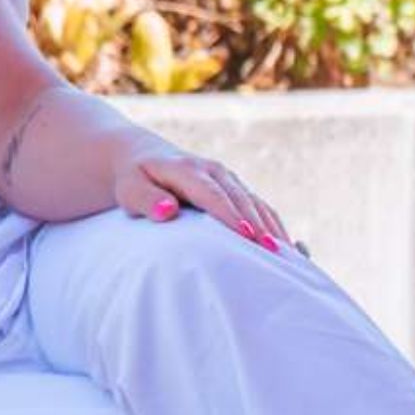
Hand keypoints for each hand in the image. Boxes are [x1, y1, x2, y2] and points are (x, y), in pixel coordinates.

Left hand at [116, 145, 288, 252]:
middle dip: (258, 225)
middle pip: (240, 199)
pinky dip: (273, 225)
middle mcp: (214, 171)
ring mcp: (229, 179)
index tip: (246, 235)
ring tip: (285, 255)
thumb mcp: (129, 189)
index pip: (212, 194)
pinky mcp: (237, 189)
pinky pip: (261, 207)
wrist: (144, 158)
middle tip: (272, 252)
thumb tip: (167, 210)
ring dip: (271, 227)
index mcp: (188, 169)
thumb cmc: (134, 180)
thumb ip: (146, 199)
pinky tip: (284, 248)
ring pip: (256, 203)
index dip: (230, 214)